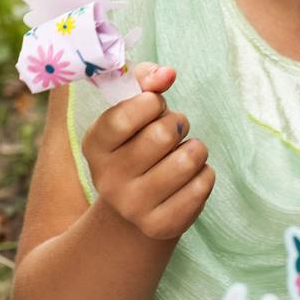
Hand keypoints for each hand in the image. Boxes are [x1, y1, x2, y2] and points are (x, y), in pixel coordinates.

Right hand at [82, 62, 214, 240]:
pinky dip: (205, 173)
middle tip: (173, 131)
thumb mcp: (134, 107)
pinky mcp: (160, 225)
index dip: (151, 103)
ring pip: (187, 159)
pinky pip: (202, 184)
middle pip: (162, 135)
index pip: (124, 116)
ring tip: (184, 153)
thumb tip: (168, 74)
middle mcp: (107, 179)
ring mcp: (132, 206)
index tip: (154, 105)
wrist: (136, 205)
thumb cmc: (139, 141)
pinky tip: (190, 177)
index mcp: (95, 145)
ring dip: (196, 148)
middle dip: (178, 123)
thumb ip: (146, 80)